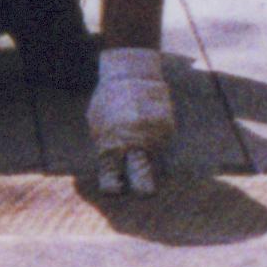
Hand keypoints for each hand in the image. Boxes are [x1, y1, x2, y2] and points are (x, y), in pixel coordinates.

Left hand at [88, 47, 172, 195]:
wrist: (132, 73)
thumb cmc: (108, 101)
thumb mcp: (97, 124)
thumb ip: (105, 147)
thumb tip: (112, 171)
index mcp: (110, 145)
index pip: (112, 178)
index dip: (113, 186)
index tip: (115, 189)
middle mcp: (134, 144)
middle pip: (143, 179)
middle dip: (143, 188)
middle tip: (145, 193)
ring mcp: (154, 137)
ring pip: (157, 162)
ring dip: (151, 157)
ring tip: (141, 136)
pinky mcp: (169, 128)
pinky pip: (163, 144)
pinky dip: (157, 140)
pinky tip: (149, 124)